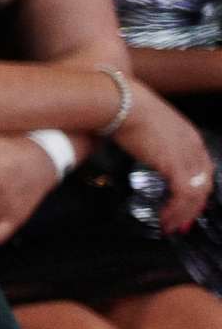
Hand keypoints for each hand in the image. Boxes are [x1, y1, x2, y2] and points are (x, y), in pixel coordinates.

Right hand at [111, 89, 214, 233]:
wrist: (124, 103)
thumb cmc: (128, 108)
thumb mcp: (149, 123)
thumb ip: (155, 138)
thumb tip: (144, 147)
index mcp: (190, 136)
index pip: (203, 169)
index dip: (197, 189)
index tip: (186, 203)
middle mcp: (193, 147)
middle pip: (204, 184)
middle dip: (194, 207)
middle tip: (182, 222)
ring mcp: (186, 156)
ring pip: (196, 193)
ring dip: (184, 213)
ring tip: (170, 225)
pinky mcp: (174, 165)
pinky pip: (183, 194)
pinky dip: (176, 210)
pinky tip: (165, 217)